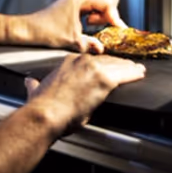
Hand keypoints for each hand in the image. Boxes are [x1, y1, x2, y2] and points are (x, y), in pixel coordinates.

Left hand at [19, 0, 124, 53]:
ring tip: (92, 26)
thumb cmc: (46, 31)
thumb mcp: (72, 41)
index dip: (115, 18)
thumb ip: (90, 44)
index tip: (117, 30)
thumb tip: (103, 49)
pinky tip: (89, 23)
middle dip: (111, 14)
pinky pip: (96, 4)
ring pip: (104, 0)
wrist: (30, 28)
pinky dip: (97, 14)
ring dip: (103, 14)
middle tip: (104, 28)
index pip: (109, 3)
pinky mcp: (77, 1)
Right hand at [23, 53, 145, 134]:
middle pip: (107, 60)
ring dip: (129, 67)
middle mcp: (82, 61)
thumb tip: (31, 83)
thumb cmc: (42, 106)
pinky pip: (125, 74)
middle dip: (118, 64)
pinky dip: (134, 74)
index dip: (102, 64)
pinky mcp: (104, 80)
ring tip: (138, 69)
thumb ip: (35, 84)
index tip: (106, 67)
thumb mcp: (36, 90)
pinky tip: (140, 74)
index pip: (91, 59)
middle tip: (128, 65)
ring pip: (118, 65)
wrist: (46, 113)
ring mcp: (94, 69)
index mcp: (68, 62)